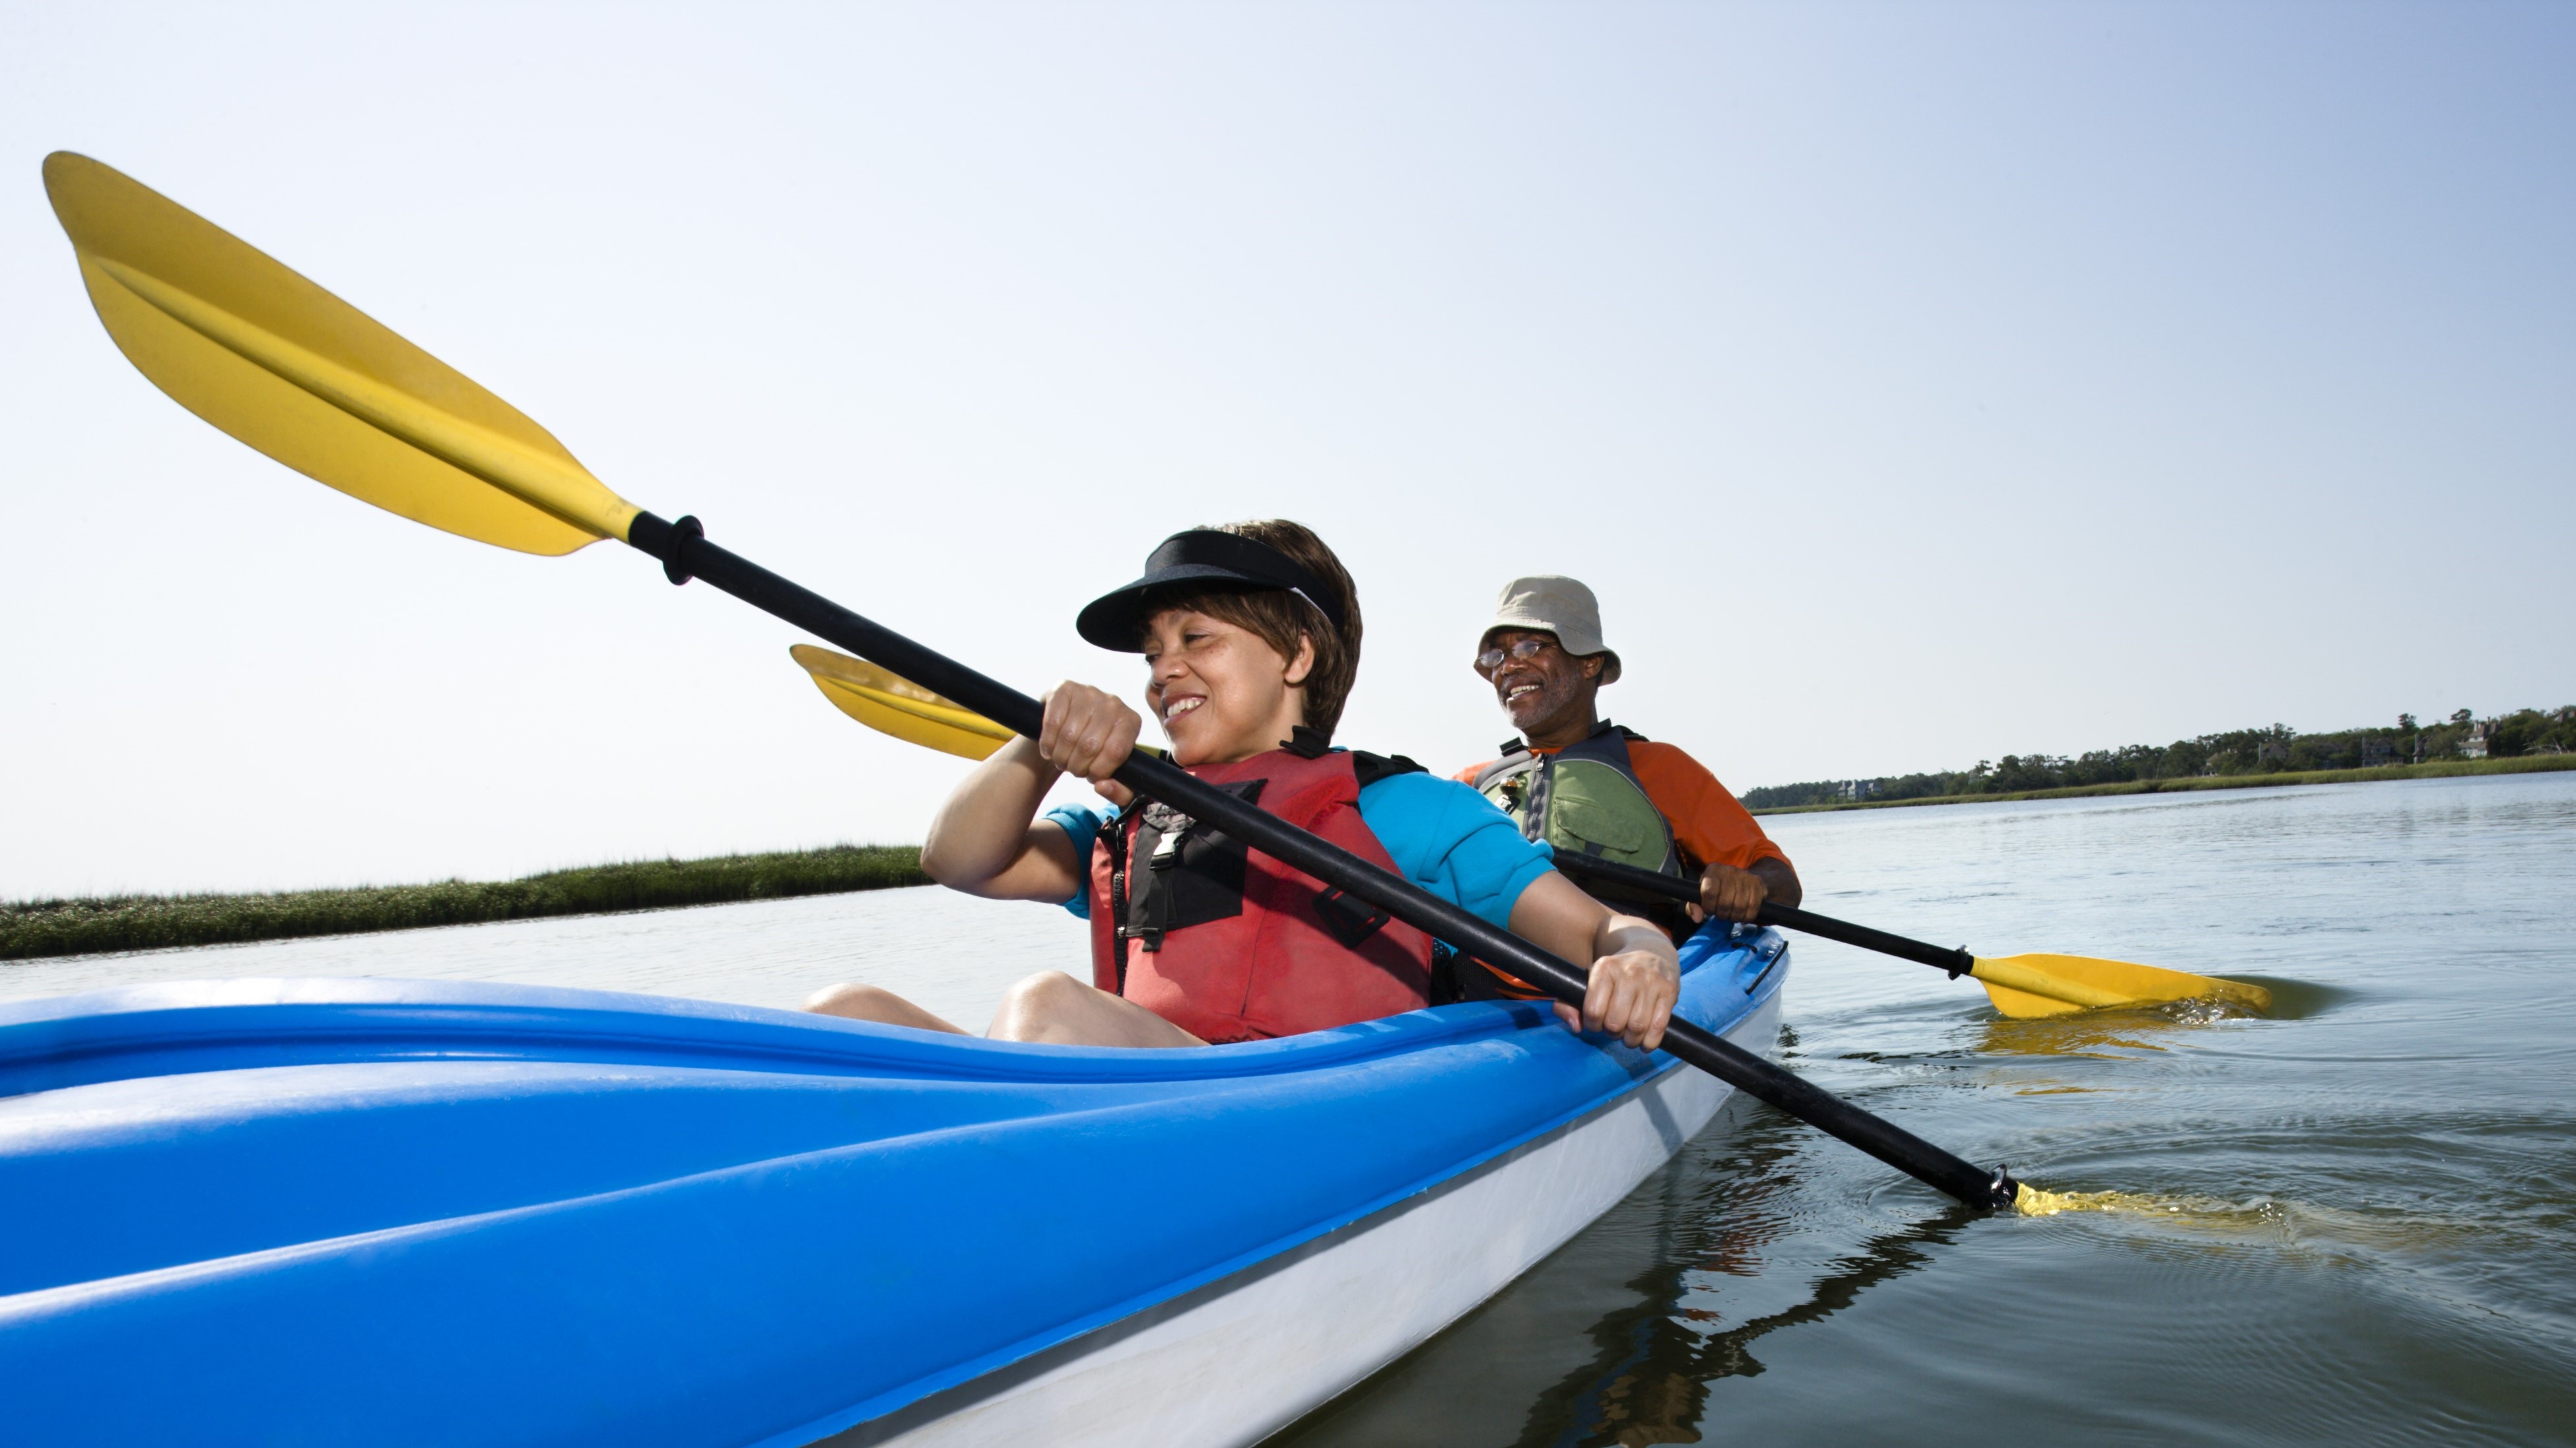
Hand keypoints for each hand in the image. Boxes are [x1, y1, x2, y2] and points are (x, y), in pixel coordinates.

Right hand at [1037, 682, 1141, 785]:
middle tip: (1073, 768)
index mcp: (1130, 721)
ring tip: (1062, 759)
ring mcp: (1089, 692)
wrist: (1066, 729)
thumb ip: (1119, 792)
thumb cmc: (1093, 755)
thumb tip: (1103, 786)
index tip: (1092, 776)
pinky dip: (1047, 743)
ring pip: (1069, 736)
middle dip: (1077, 767)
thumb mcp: (1113, 776)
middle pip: (1090, 746)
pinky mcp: (1064, 688)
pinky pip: (1052, 722)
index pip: (1116, 752)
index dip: (1099, 771)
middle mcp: (1113, 702)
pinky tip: (1049, 749)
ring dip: (1060, 757)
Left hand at [1551, 948, 1678, 1050]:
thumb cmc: (1615, 974)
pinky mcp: (1669, 991)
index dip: (1592, 1025)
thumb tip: (1576, 1027)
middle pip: (1615, 1022)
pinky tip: (1645, 1042)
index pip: (1593, 1011)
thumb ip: (1569, 1003)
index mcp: (1604, 968)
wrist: (1651, 951)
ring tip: (1629, 1036)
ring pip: (1637, 1027)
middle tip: (1615, 1029)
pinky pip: (1658, 1027)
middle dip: (1612, 1034)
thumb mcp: (1589, 979)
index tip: (1597, 1023)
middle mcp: (1628, 973)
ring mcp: (1651, 982)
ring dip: (1631, 1041)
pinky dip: (1650, 1042)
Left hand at [1692, 862, 1769, 923]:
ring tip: (1731, 915)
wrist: (1741, 879)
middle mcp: (1730, 870)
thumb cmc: (1718, 889)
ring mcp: (1745, 876)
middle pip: (1725, 902)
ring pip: (1740, 907)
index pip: (1709, 892)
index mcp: (1713, 870)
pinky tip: (1743, 916)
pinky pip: (1753, 907)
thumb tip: (1697, 918)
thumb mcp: (1702, 894)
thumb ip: (1694, 906)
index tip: (1710, 910)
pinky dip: (1747, 917)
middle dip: (1722, 914)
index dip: (1709, 907)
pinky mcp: (1758, 883)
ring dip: (1734, 917)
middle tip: (1722, 914)